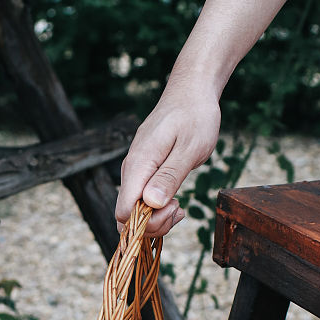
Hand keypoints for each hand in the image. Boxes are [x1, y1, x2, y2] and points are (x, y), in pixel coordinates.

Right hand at [115, 79, 221, 236]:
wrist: (190, 94)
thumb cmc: (194, 117)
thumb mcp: (190, 148)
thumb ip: (169, 176)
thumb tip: (150, 203)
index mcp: (139, 164)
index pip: (124, 211)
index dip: (147, 222)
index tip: (173, 208)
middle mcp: (131, 170)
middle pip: (125, 217)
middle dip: (153, 225)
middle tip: (180, 210)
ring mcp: (135, 172)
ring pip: (133, 212)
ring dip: (157, 219)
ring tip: (180, 206)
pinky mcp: (142, 173)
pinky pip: (141, 202)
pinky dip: (158, 210)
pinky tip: (176, 202)